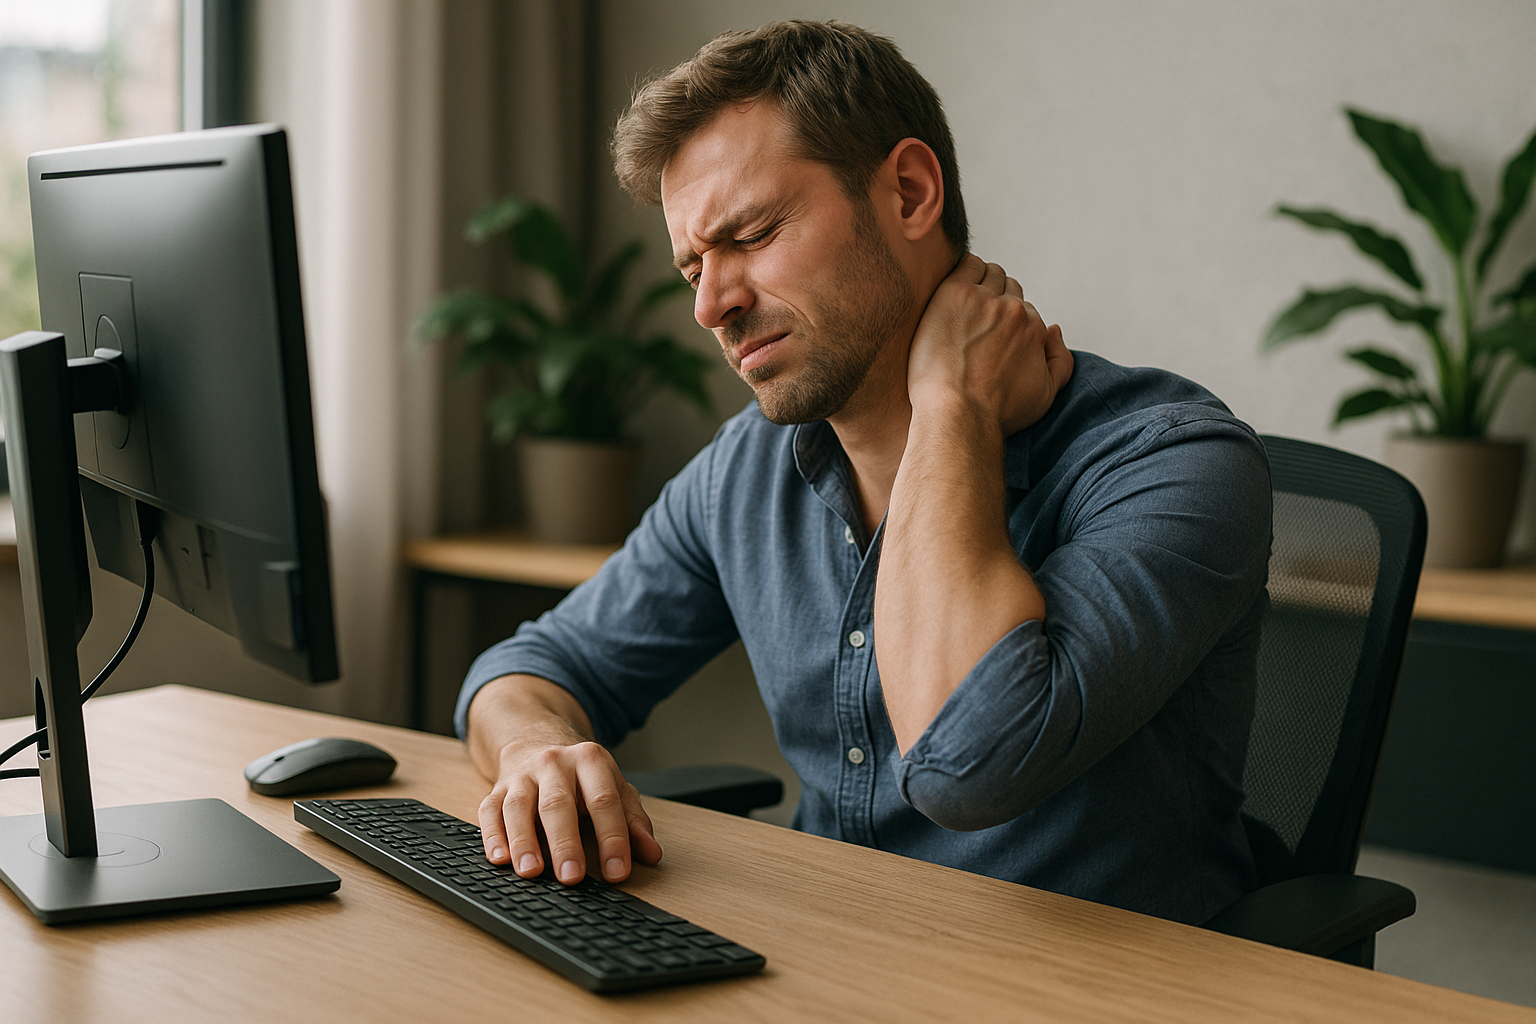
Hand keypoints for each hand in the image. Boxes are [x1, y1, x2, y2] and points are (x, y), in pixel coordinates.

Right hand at [476, 735, 661, 884]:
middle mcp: (554, 763)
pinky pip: (490, 811)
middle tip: (572, 877)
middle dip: (565, 843)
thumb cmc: (581, 775)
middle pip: (558, 804)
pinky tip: (499, 859)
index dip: (612, 838)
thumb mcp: (614, 787)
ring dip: (524, 841)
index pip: (604, 801)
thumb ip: (633, 820)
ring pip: (519, 807)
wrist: (538, 740)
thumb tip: (652, 853)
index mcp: (590, 760)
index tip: (617, 872)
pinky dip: (492, 836)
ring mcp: (523, 775)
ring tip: (531, 872)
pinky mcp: (497, 788)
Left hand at [907, 254, 1072, 434]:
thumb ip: (1061, 362)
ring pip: (989, 273)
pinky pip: (967, 264)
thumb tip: (1054, 329)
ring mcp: (984, 299)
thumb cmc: (995, 413)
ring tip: (962, 307)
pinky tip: (953, 291)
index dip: (1005, 321)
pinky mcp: (955, 293)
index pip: (1024, 310)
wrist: (958, 414)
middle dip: (995, 300)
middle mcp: (1014, 310)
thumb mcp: (1044, 397)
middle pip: (1008, 288)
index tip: (987, 333)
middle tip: (973, 320)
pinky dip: (964, 270)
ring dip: (980, 283)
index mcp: (1035, 329)